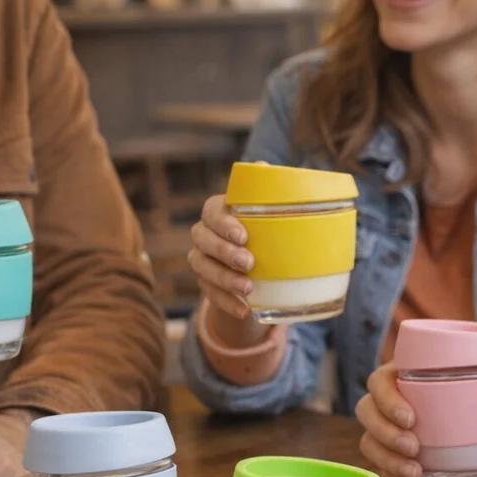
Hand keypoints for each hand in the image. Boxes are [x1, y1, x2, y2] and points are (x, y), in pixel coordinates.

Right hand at [188, 194, 268, 348]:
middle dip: (223, 251)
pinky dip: (226, 302)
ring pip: (201, 266)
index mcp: (221, 212)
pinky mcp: (206, 285)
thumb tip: (265, 168)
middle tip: (248, 262)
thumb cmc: (270, 234)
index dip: (222, 222)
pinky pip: (209, 294)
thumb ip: (270, 195)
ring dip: (224, 279)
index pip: (211, 210)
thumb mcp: (275, 216)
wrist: (264, 271)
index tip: (243, 235)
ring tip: (248, 289)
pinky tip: (244, 309)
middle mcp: (205, 234)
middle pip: (202, 239)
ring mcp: (202, 260)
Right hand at [356, 349, 476, 476]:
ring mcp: (389, 432)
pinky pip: (383, 471)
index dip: (386, 398)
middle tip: (415, 450)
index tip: (411, 417)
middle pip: (365, 413)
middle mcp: (391, 403)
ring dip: (387, 460)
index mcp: (407, 375)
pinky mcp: (395, 459)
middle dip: (384, 433)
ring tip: (417, 474)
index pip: (379, 380)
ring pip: (369, 444)